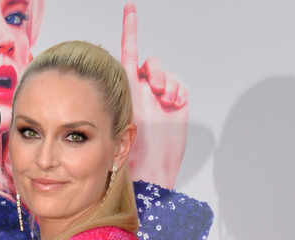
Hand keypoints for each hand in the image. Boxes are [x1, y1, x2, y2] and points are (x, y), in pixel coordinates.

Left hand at [121, 2, 188, 188]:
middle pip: (149, 62)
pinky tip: (172, 104)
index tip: (130, 8)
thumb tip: (125, 79)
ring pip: (164, 73)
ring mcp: (159, 96)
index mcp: (123, 88)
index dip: (130, 30)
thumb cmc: (125, 149)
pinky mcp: (175, 104)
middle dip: (155, 71)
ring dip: (166, 82)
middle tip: (156, 90)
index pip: (126, 53)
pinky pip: (180, 86)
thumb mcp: (115, 118)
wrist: (148, 168)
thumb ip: (117, 96)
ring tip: (163, 100)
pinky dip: (178, 91)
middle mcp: (141, 89)